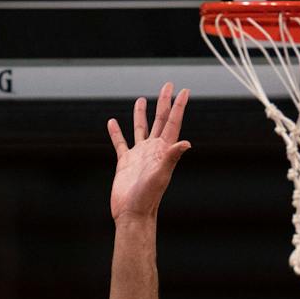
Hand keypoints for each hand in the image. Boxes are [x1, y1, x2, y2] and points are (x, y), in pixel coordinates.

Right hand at [108, 84, 191, 220]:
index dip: (179, 106)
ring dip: (141, 114)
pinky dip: (116, 132)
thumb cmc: (148, 197)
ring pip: (140, 129)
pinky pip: (120, 143)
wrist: (132, 213)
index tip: (184, 90)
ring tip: (141, 99)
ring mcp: (139, 155)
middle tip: (168, 85)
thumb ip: (172, 157)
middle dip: (164, 102)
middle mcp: (153, 150)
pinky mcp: (125, 162)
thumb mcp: (161, 175)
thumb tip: (186, 143)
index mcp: (163, 150)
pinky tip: (112, 122)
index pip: (172, 123)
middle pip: (159, 120)